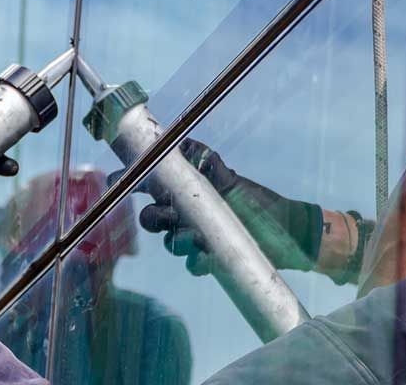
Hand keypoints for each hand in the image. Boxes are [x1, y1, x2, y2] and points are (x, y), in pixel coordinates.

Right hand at [136, 139, 321, 274]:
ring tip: (197, 239)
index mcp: (187, 191)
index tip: (116, 181)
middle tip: (171, 216)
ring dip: (178, 241)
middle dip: (154, 218)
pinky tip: (207, 259)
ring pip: (170, 242)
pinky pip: (191, 264)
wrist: (289, 233)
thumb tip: (183, 142)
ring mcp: (195, 237)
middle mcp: (187, 213)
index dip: (130, 181)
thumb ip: (208, 164)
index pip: (150, 184)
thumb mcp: (234, 182)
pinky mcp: (208, 258)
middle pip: (152, 217)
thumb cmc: (260, 203)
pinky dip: (197, 263)